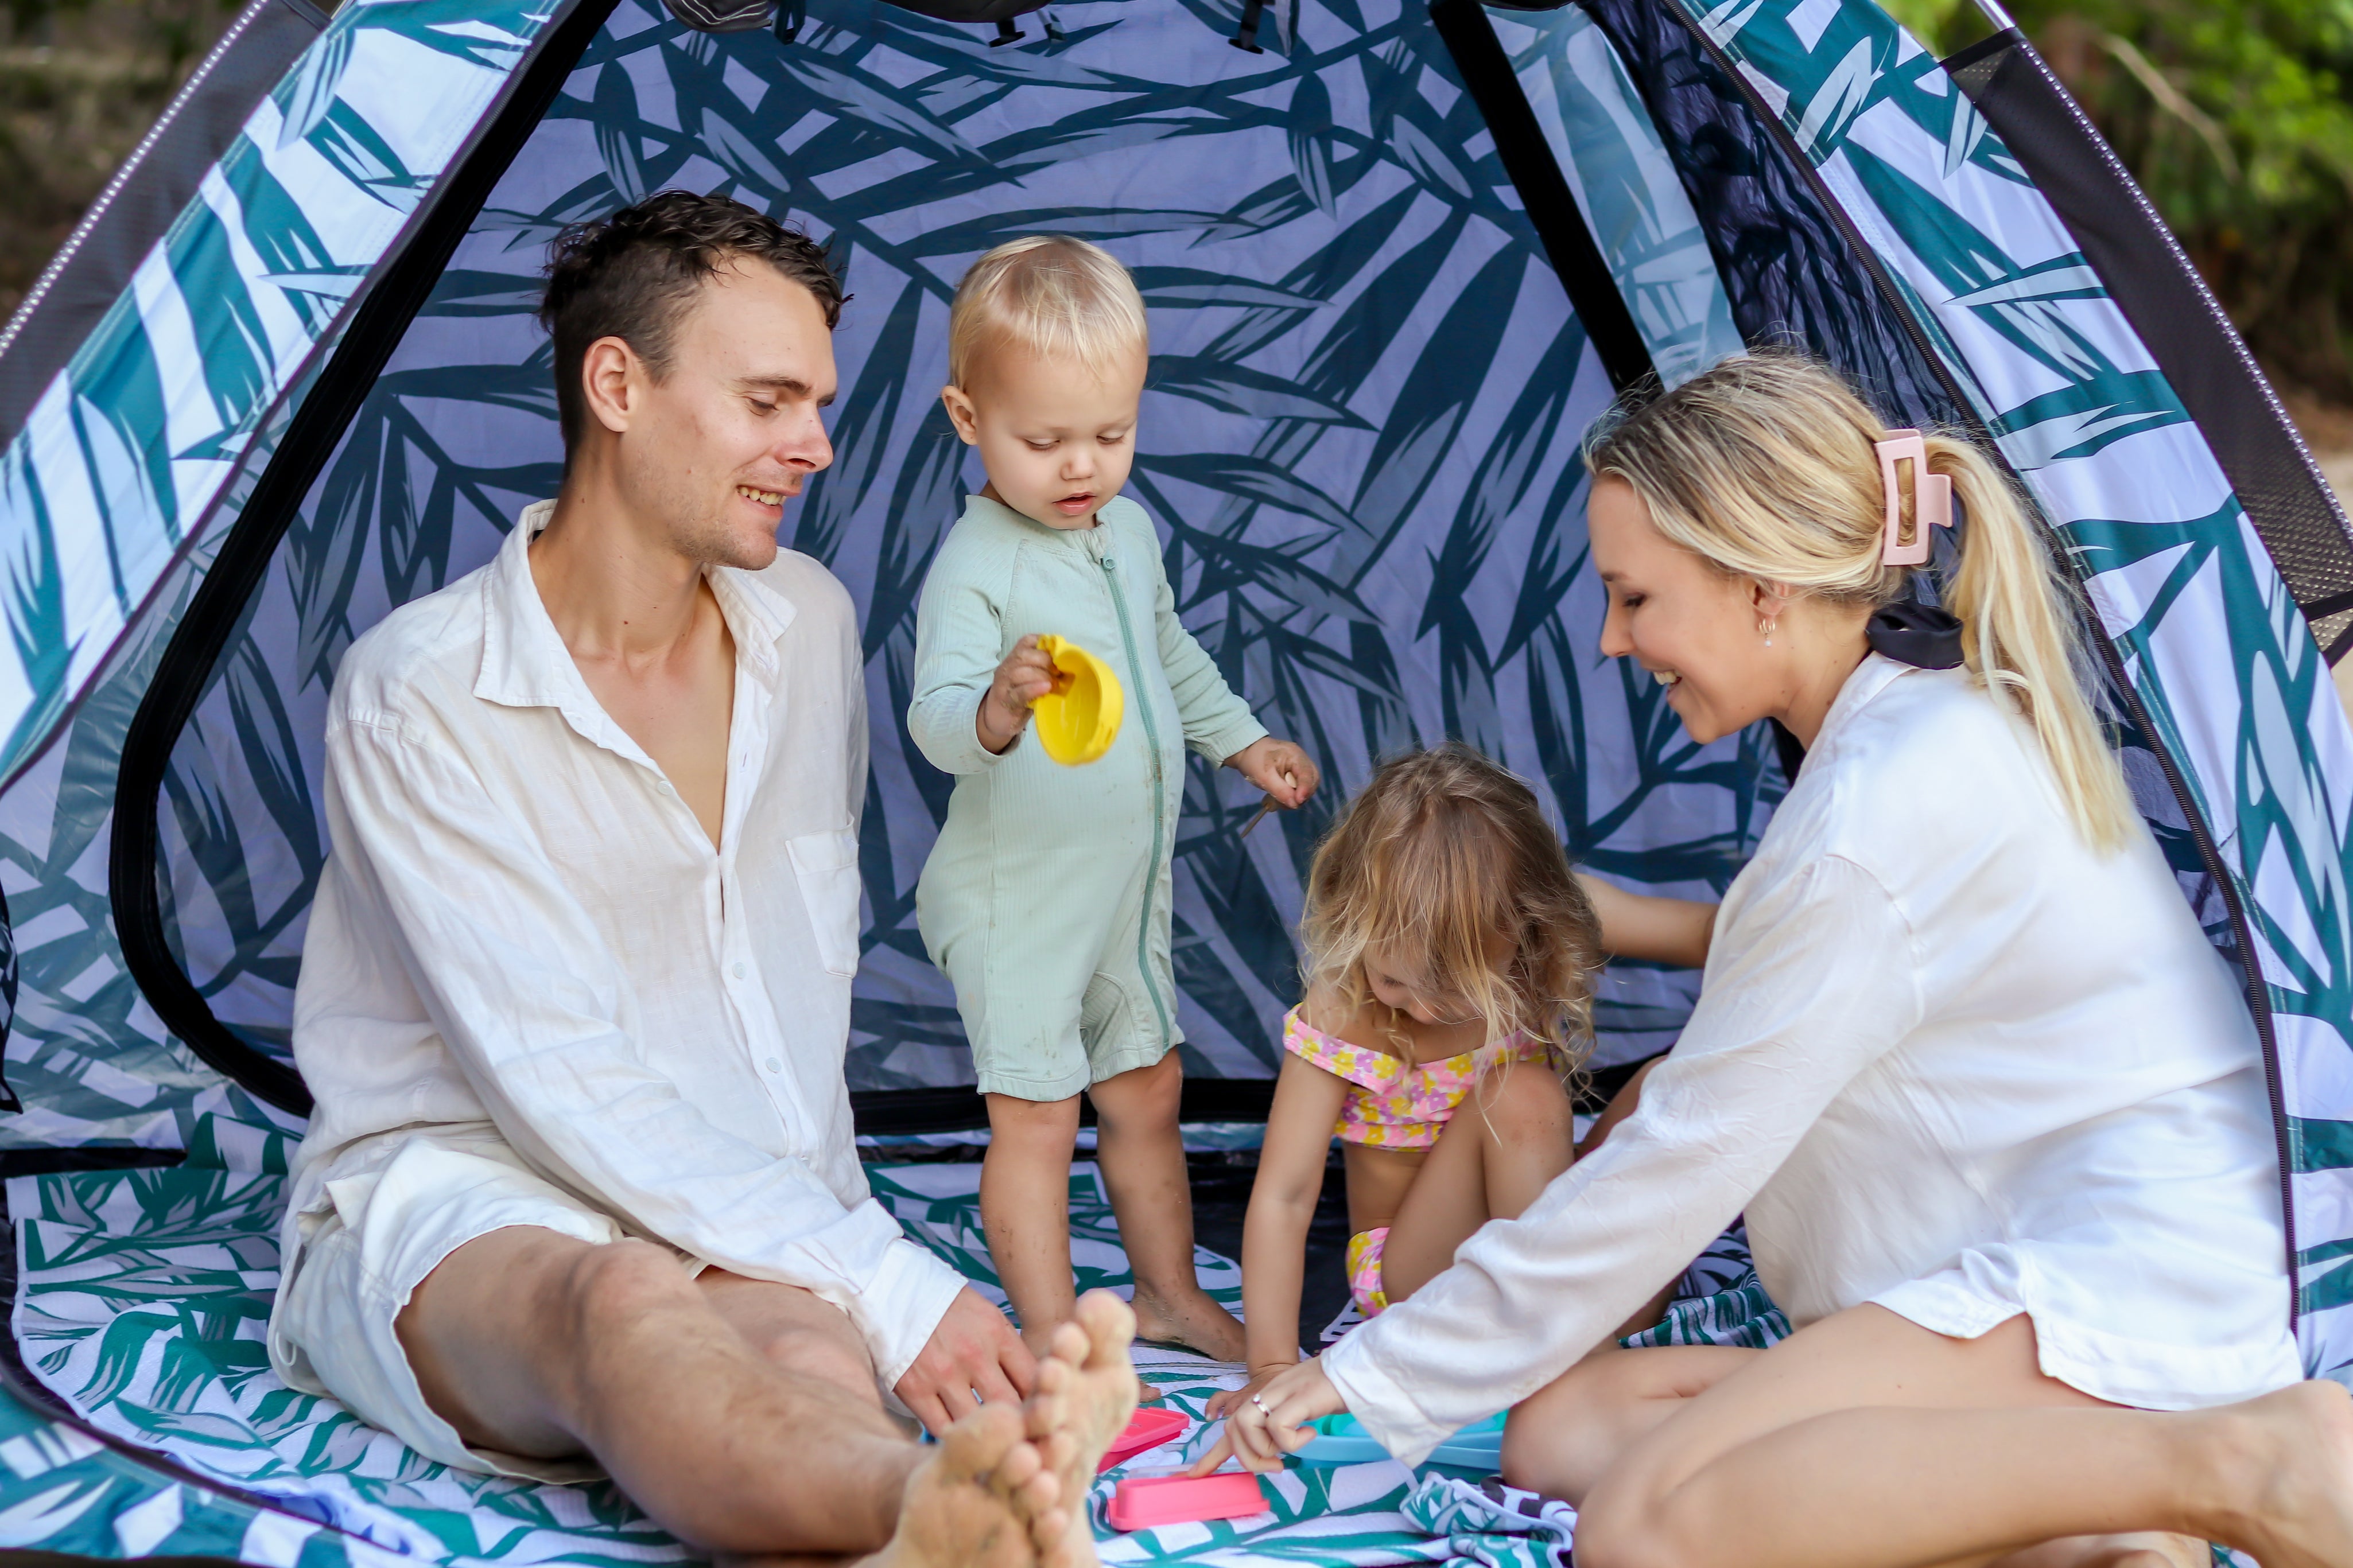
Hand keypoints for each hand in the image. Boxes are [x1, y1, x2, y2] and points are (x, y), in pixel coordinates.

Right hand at [894, 1286, 1037, 1435]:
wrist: (896, 1292)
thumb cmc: (950, 1310)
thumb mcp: (989, 1318)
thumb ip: (1012, 1353)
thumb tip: (1039, 1392)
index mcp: (997, 1333)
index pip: (1034, 1379)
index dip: (1043, 1405)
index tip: (1043, 1420)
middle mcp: (973, 1353)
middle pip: (1010, 1407)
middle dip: (1020, 1429)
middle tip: (1024, 1445)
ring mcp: (942, 1373)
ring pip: (975, 1424)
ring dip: (984, 1439)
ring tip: (992, 1448)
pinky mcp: (913, 1388)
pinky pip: (940, 1428)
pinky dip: (952, 1438)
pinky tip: (959, 1439)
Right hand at [978, 635, 1057, 754]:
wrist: (996, 718)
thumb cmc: (1019, 696)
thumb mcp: (1029, 678)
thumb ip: (1042, 668)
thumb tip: (1068, 664)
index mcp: (1014, 658)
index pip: (1026, 641)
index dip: (1044, 644)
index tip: (1059, 653)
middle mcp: (1007, 667)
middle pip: (1024, 655)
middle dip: (1045, 661)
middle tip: (1059, 672)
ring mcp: (1004, 684)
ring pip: (1020, 672)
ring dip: (1041, 676)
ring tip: (1054, 684)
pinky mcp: (1006, 701)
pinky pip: (1019, 692)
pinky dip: (1034, 689)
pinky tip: (1046, 688)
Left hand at [1187, 1356, 1342, 1474]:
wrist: (1356, 1366)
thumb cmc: (1332, 1391)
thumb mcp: (1301, 1408)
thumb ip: (1284, 1423)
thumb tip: (1277, 1452)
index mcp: (1267, 1398)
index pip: (1231, 1425)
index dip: (1212, 1454)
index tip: (1195, 1475)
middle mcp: (1268, 1393)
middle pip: (1233, 1426)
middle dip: (1246, 1456)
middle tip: (1274, 1467)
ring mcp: (1282, 1392)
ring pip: (1246, 1423)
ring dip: (1264, 1449)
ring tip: (1287, 1454)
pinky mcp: (1299, 1396)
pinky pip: (1278, 1426)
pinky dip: (1292, 1440)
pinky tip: (1311, 1433)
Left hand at [1226, 736, 1318, 810]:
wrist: (1246, 751)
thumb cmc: (1254, 760)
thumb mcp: (1264, 777)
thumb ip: (1280, 790)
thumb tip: (1295, 805)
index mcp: (1295, 755)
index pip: (1307, 774)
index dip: (1305, 789)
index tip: (1297, 801)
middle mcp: (1301, 760)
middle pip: (1312, 780)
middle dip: (1302, 795)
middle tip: (1288, 804)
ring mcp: (1299, 767)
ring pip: (1306, 786)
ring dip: (1296, 797)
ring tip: (1279, 803)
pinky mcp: (1294, 774)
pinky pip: (1299, 787)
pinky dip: (1291, 796)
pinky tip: (1280, 799)